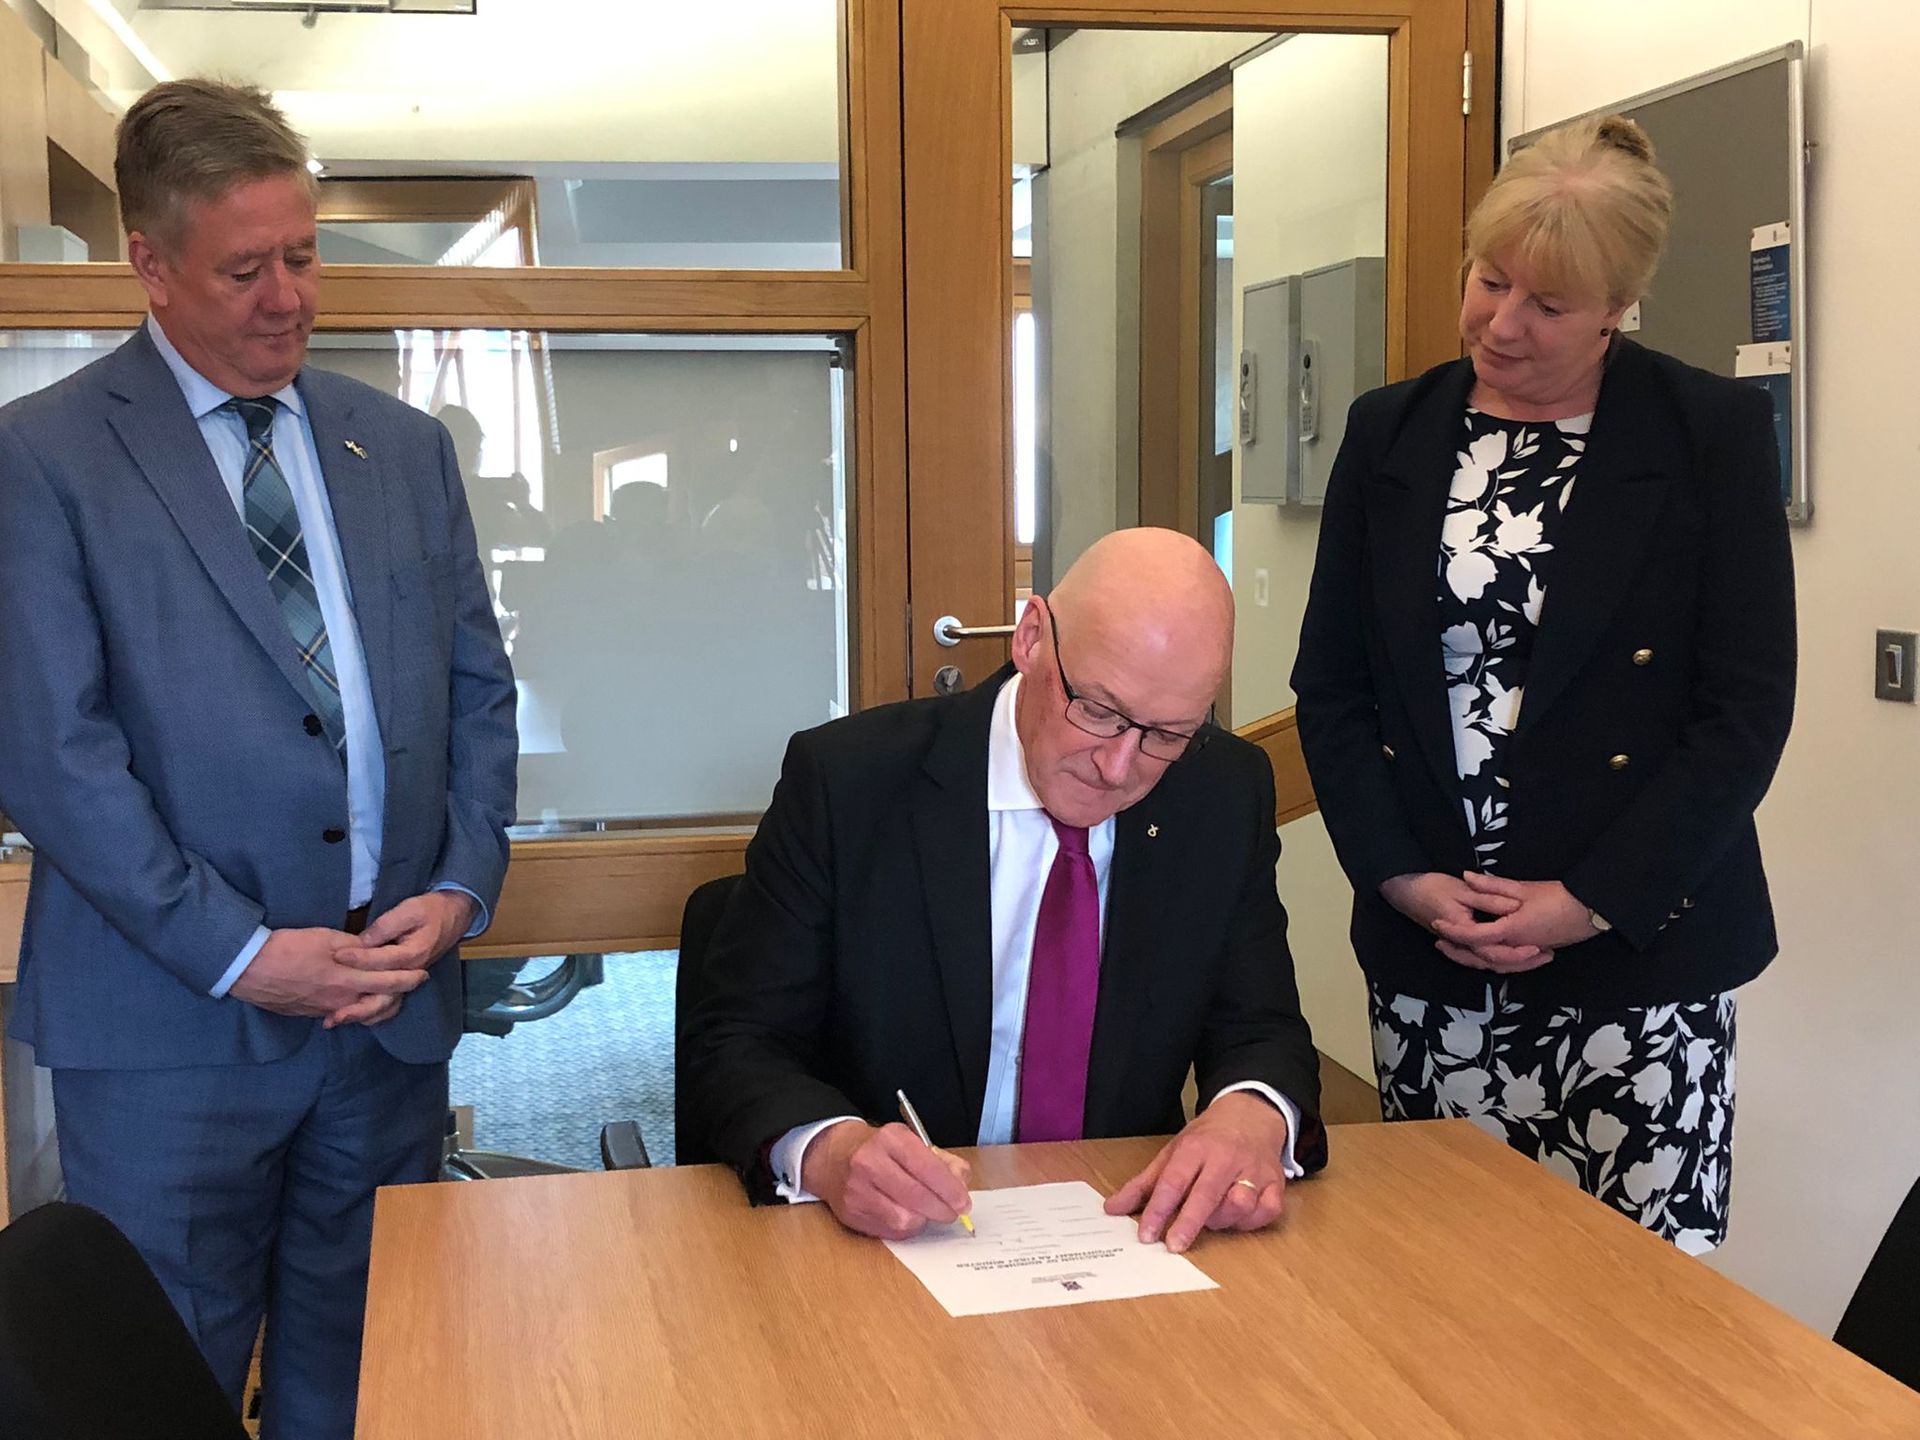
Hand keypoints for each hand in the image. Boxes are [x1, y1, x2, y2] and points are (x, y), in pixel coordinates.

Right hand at [228, 927, 428, 1020]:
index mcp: (349, 981)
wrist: (248, 969)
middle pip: (381, 1003)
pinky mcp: (311, 1013)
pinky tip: (356, 1003)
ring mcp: (325, 1010)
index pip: (390, 981)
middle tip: (414, 982)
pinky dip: (355, 1010)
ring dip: (379, 1005)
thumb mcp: (327, 938)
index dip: (409, 977)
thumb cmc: (289, 947)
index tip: (422, 971)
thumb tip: (374, 950)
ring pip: (362, 1013)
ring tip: (389, 994)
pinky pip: (341, 1014)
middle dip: (401, 993)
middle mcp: (341, 1001)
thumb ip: (355, 947)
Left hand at [326, 890, 475, 1026]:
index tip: (337, 956)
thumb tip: (362, 941)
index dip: (358, 958)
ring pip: (383, 1005)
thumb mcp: (410, 909)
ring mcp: (406, 981)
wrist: (451, 918)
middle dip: (354, 1002)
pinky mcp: (401, 983)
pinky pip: (385, 1005)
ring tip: (334, 1018)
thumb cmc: (430, 911)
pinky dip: (367, 1014)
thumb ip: (386, 926)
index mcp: (413, 954)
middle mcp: (410, 973)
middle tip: (329, 1006)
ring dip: (359, 1014)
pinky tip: (347, 1015)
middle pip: (382, 994)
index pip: (381, 960)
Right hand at [801, 1120, 972, 1240]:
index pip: (927, 1167)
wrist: (833, 1157)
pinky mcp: (851, 1213)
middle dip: (942, 1210)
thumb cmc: (880, 1150)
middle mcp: (870, 1162)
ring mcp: (857, 1190)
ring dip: (922, 1220)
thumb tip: (961, 1186)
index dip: (950, 1190)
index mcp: (890, 1139)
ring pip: (904, 1219)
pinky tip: (905, 1215)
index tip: (964, 1202)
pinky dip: (905, 1228)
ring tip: (925, 1212)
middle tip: (952, 1213)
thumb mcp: (910, 1142)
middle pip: (917, 1197)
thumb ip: (942, 1161)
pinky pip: (889, 1231)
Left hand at [1103, 1091, 1287, 1253]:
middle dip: (1188, 1222)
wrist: (1250, 1115)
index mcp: (1195, 1148)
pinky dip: (1252, 1220)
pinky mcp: (1276, 1183)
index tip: (1146, 1234)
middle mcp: (1225, 1158)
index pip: (1173, 1181)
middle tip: (1173, 1246)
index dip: (1158, 1210)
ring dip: (1223, 1219)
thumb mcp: (1172, 1153)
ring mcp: (1253, 1170)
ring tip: (1212, 1218)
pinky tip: (1239, 1217)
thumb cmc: (1207, 1140)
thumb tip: (1112, 1209)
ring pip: (1239, 1204)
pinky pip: (1266, 1211)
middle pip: (1206, 1194)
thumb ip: (1143, 1184)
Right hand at [1380, 870, 1548, 972]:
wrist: (1403, 890)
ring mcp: (1460, 946)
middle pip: (1495, 963)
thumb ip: (1489, 899)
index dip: (1519, 952)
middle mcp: (1462, 945)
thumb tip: (1515, 908)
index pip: (1495, 951)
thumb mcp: (1462, 890)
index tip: (1541, 947)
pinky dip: (1501, 955)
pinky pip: (1483, 955)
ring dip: (1513, 961)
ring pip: (1489, 962)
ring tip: (1537, 955)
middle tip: (1547, 955)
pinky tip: (1514, 949)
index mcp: (1465, 933)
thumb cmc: (1430, 887)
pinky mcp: (1459, 942)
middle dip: (1522, 962)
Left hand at [1429, 872, 1598, 972]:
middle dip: (1458, 951)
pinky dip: (1493, 960)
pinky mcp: (1534, 952)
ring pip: (1494, 963)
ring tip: (1457, 948)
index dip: (1454, 931)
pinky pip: (1508, 963)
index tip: (1437, 923)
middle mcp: (1516, 946)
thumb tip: (1466, 877)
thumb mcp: (1523, 888)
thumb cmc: (1559, 898)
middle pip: (1480, 956)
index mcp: (1511, 931)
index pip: (1474, 936)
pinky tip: (1486, 952)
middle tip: (1439, 942)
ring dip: (1473, 958)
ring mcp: (1526, 952)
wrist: (1592, 911)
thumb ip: (1492, 885)